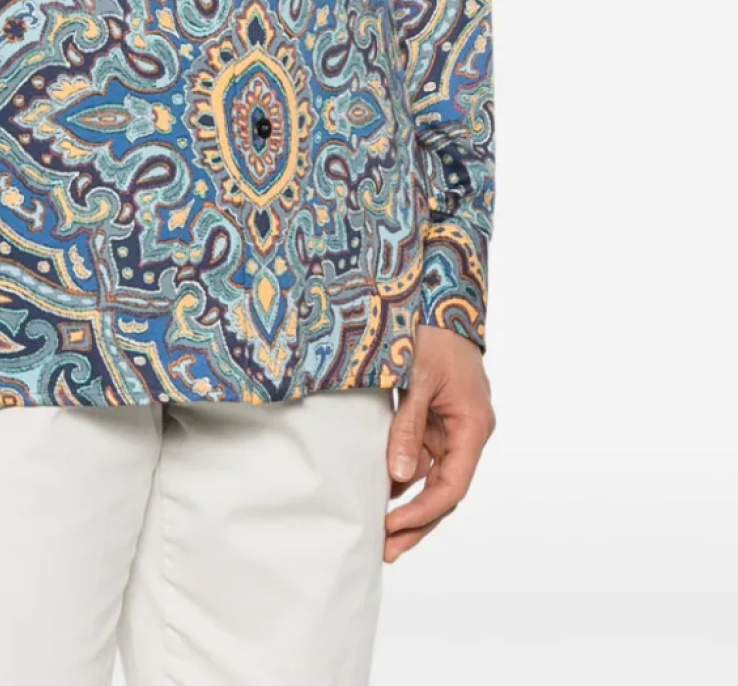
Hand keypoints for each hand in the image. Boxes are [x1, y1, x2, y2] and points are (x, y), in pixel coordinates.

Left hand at [383, 323, 495, 561]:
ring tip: (379, 532)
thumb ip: (408, 426)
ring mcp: (449, 427)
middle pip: (444, 490)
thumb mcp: (417, 378)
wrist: (437, 300)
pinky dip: (400, 474)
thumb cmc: (433, 334)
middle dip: (417, 522)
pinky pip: (418, 455)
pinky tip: (378, 493)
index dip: (424, 511)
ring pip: (430, 477)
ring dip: (406, 502)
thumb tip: (397, 475)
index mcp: (473, 426)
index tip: (393, 527)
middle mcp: (465, 432)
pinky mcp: (432, 418)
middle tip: (387, 550)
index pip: (452, 484)